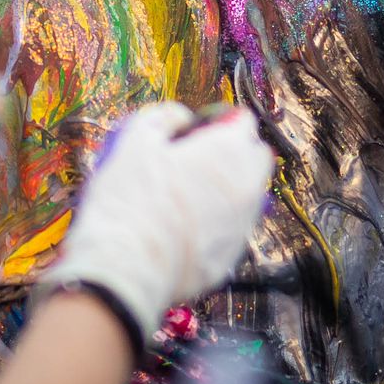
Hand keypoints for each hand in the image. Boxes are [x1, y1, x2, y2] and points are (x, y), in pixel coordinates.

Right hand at [35, 103, 273, 344]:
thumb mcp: (136, 139)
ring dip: (229, 188)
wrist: (125, 267)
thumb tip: (181, 117)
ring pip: (248, 196)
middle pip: (257, 158)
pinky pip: (232, 230)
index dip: (220, 120)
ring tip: (188, 194)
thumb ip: (164, 116)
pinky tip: (184, 227)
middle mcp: (246, 187)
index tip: (199, 128)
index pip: (244, 121)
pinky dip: (218, 223)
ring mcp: (242, 226)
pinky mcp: (231, 258)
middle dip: (237, 151)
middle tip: (201, 158)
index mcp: (227, 152)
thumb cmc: (129, 199)